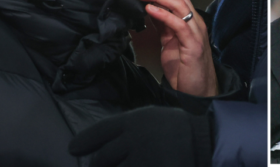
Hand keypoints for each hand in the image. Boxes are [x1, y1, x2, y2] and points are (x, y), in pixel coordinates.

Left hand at [68, 106, 209, 166]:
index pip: (101, 131)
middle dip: (98, 165)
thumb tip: (104, 144)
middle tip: (98, 166)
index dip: (84, 141)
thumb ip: (129, 128)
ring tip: (125, 163)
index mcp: (134, 121)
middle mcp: (133, 140)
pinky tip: (135, 166)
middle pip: (103, 158)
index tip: (72, 149)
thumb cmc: (179, 128)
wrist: (206, 141)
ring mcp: (142, 160)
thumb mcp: (153, 118)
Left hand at [127, 0, 217, 96]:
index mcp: (187, 19)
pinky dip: (164, 14)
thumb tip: (145, 9)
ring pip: (178, 4)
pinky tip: (150, 9)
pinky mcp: (193, 45)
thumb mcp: (169, 42)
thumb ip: (161, 25)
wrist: (198, 91)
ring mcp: (195, 31)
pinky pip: (179, 25)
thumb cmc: (184, 68)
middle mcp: (194, 21)